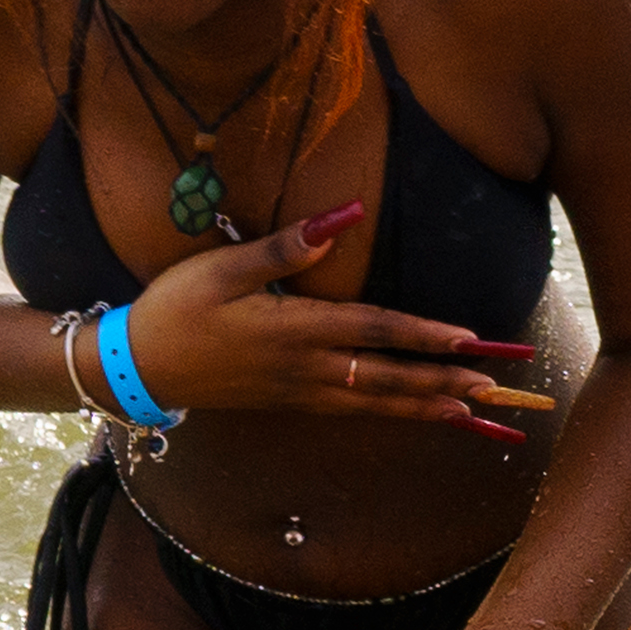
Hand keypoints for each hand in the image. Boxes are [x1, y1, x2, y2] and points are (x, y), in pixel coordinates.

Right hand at [109, 203, 527, 435]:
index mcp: (295, 330)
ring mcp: (298, 392)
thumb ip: (286, 246)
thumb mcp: (224, 266)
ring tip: (470, 414)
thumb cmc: (177, 308)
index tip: (470, 341)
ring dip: (424, 406)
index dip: (424, 335)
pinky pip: (353, 411)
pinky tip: (409, 415)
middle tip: (493, 390)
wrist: (136, 369)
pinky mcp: (288, 402)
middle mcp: (305, 368)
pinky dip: (390, 413)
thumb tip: (344, 215)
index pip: (374, 330)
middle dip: (442, 382)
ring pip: (375, 402)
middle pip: (386, 376)